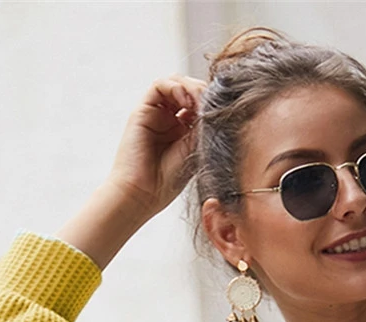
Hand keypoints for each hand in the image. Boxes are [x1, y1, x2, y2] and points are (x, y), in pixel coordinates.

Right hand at [106, 74, 208, 219]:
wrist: (142, 194)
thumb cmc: (167, 182)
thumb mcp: (195, 151)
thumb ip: (204, 127)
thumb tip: (218, 105)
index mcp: (185, 132)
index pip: (201, 104)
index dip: (212, 102)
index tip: (223, 110)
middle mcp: (170, 120)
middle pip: (190, 90)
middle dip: (203, 92)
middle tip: (212, 104)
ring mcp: (157, 114)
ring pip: (176, 83)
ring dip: (191, 87)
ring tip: (199, 101)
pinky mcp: (143, 110)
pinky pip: (159, 85)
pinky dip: (175, 86)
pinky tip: (185, 100)